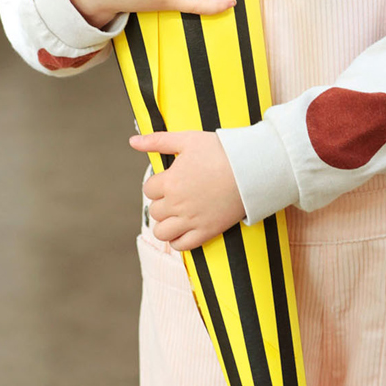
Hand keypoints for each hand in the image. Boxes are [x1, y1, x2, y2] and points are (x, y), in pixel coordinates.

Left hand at [133, 129, 245, 250]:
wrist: (253, 168)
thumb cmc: (221, 150)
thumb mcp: (187, 139)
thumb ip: (157, 140)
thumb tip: (132, 141)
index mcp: (170, 181)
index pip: (149, 190)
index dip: (159, 185)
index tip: (172, 181)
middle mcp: (177, 203)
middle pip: (154, 211)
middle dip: (163, 204)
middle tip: (178, 197)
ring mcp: (191, 220)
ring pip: (162, 232)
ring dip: (166, 225)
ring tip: (177, 216)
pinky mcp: (207, 231)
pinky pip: (182, 246)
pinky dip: (178, 241)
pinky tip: (184, 230)